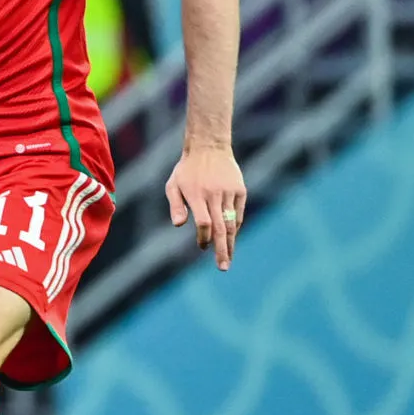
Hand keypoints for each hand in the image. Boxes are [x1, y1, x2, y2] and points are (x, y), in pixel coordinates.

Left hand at [165, 144, 246, 271]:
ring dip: (231, 243)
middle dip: (222, 250)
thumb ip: (175, 205)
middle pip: (221, 228)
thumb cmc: (187, 169)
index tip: (201, 246)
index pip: (204, 223)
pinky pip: (238, 213)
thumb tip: (179, 225)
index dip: (204, 238)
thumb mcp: (173, 185)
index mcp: (197, 195)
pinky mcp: (240, 191)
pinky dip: (236, 226)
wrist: (209, 147)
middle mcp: (214, 195)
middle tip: (223, 267)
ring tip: (228, 259)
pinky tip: (231, 238)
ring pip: (232, 223)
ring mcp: (229, 193)